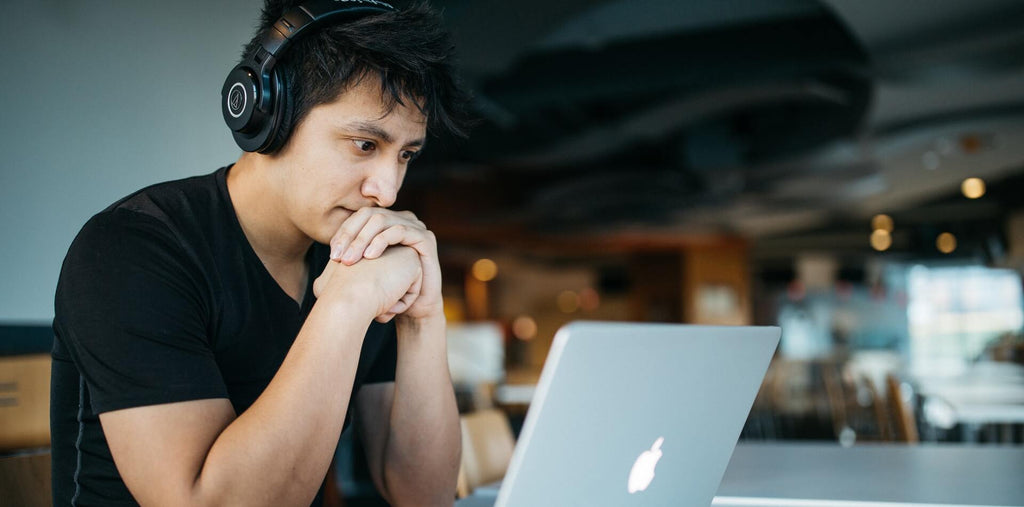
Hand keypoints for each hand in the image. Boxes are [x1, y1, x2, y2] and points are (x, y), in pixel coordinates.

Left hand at [328, 208, 442, 320]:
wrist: (414, 309)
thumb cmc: (387, 291)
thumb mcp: (364, 272)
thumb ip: (350, 258)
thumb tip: (327, 256)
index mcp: (386, 223)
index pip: (359, 217)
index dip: (343, 233)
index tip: (332, 255)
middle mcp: (401, 220)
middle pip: (369, 215)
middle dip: (350, 236)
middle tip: (338, 258)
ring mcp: (415, 226)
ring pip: (382, 220)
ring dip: (362, 239)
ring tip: (351, 260)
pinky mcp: (425, 238)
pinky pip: (400, 230)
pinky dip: (382, 241)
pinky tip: (370, 257)